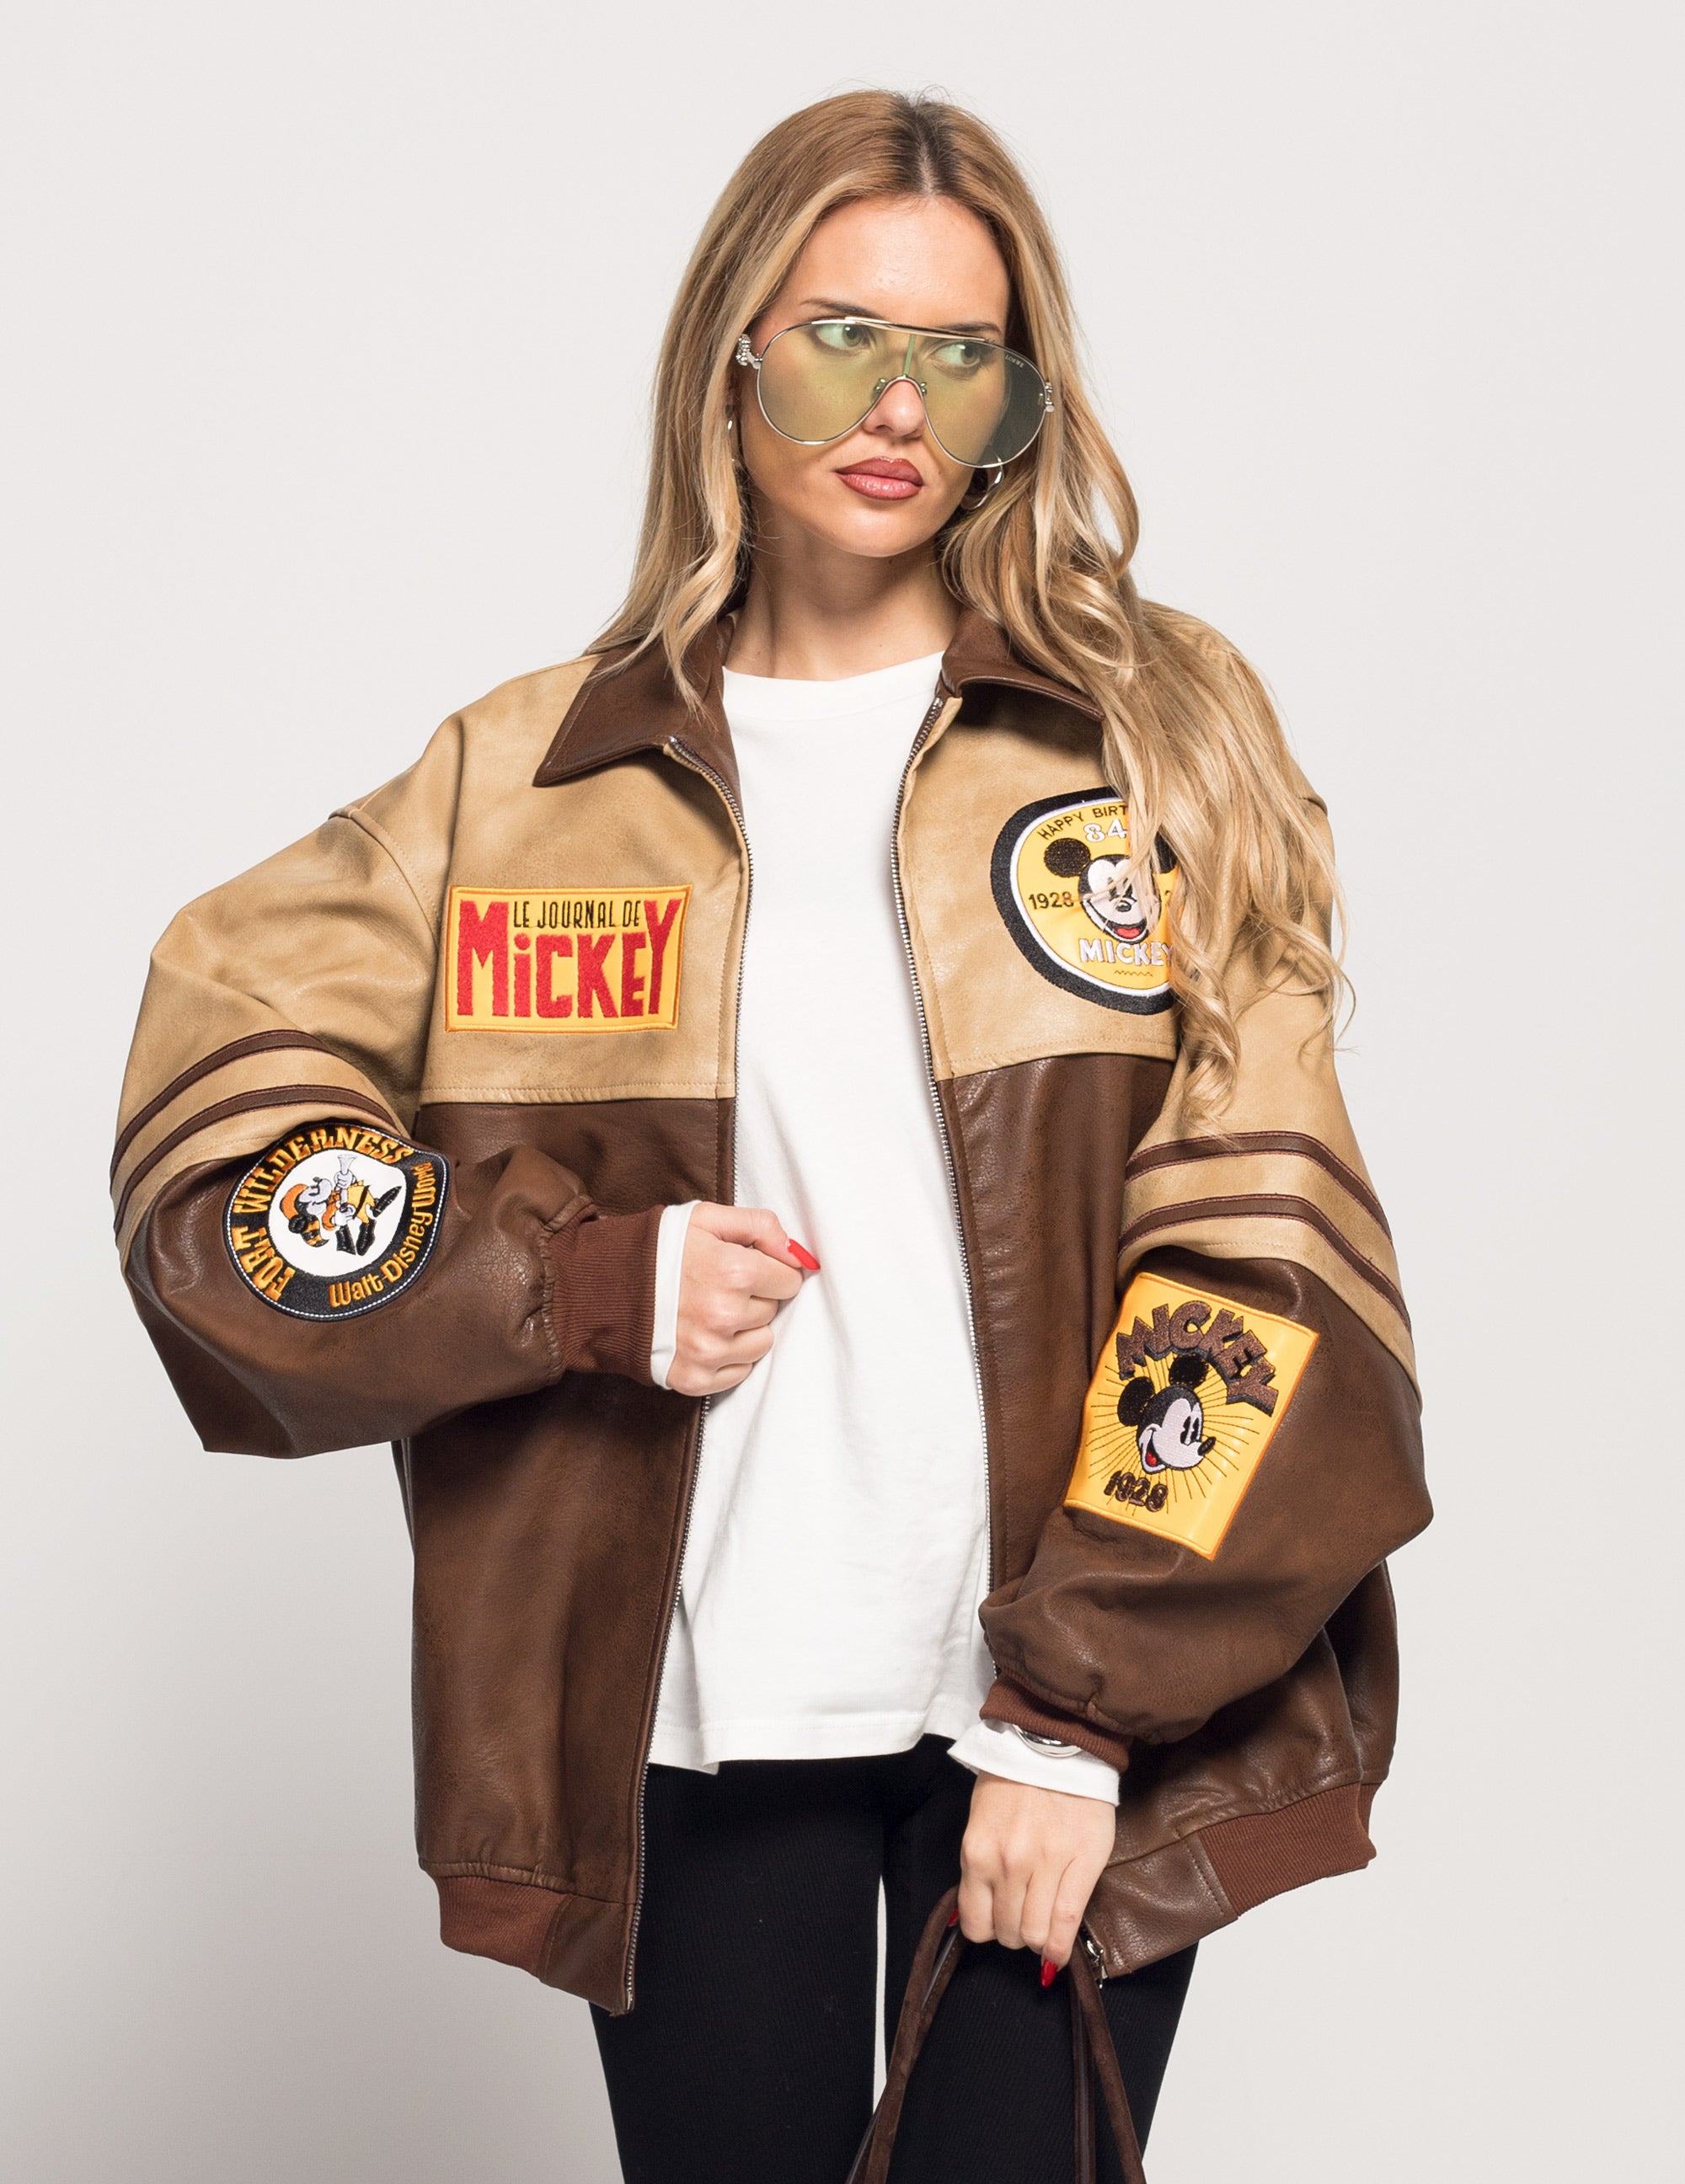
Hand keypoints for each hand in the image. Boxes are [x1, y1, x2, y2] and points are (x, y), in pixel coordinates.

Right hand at [666, 1203, 808, 1396]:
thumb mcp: (706, 1218)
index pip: (789, 1281)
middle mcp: (724, 1315)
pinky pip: (739, 1372)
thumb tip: (797, 1253)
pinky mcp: (694, 1378)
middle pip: (772, 1310)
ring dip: (745, 1329)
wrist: (600, 1288)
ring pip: (761, 1343)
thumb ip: (759, 1225)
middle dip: (754, 1298)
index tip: (748, 1268)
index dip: (771, 1271)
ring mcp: (709, 1351)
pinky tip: (703, 1335)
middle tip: (720, 1287)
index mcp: (734, 1271)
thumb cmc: (656, 1249)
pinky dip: (728, 1356)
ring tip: (711, 1312)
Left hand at [958, 1772, 1114, 1971]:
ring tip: (1042, 1928)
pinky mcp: (1082, 1862)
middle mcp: (1008, 1863)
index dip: (987, 1930)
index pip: (976, 1923)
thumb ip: (978, 1866)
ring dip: (1037, 1940)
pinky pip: (1068, 1920)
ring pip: (1036, 1932)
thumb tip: (977, 1914)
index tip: (997, 1924)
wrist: (1053, 1744)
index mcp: (977, 1851)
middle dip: (1014, 1934)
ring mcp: (1046, 1864)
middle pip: (1008, 1931)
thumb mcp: (980, 1821)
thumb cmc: (1013, 1781)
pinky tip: (1059, 1954)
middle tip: (1022, 1920)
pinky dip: (1061, 1945)